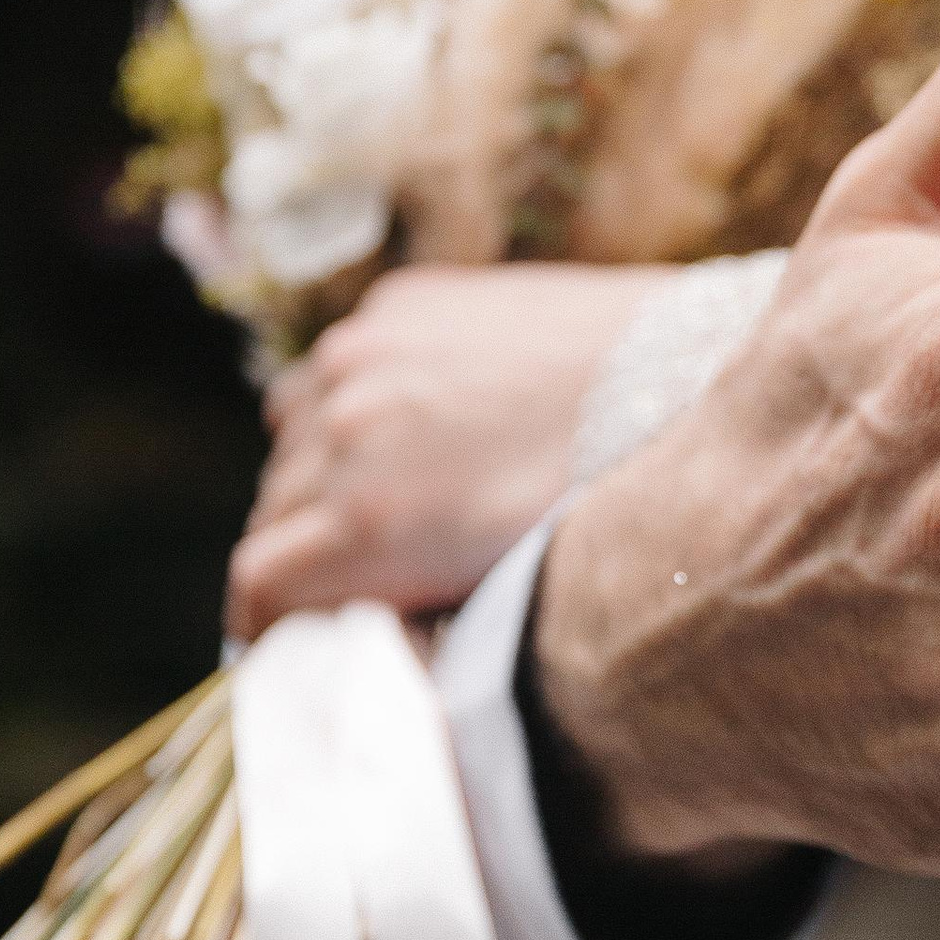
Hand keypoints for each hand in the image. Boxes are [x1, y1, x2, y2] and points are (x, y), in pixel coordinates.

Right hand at [225, 261, 657, 633]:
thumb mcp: (502, 588)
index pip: (256, 585)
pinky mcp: (400, 303)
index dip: (267, 623)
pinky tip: (419, 416)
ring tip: (387, 487)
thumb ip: (410, 604)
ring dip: (321, 464)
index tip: (288, 635)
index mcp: (367, 524)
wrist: (683, 373)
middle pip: (273, 508)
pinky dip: (356, 396)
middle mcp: (346, 434)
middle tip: (355, 572)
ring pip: (295, 428)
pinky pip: (339, 364)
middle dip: (303, 547)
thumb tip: (368, 631)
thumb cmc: (608, 499)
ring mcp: (364, 357)